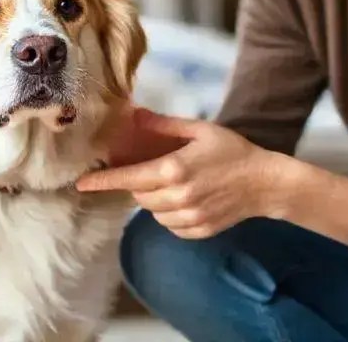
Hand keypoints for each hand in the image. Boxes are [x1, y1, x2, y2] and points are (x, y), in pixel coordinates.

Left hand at [76, 108, 290, 238]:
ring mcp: (189, 218)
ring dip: (154, 198)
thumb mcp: (199, 130)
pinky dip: (169, 213)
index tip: (81, 184)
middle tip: (154, 169)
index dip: (103, 181)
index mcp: (175, 170)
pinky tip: (187, 198)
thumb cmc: (233, 151)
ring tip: (176, 182)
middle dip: (138, 183)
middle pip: (138, 195)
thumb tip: (134, 115)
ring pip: (152, 211)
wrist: (266, 183)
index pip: (129, 178)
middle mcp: (178, 197)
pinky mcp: (197, 231)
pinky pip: (169, 225)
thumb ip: (163, 126)